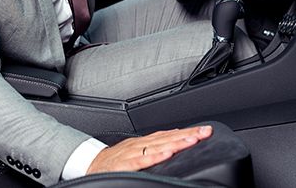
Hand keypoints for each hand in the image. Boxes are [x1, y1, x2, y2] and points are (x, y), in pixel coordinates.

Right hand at [86, 125, 212, 173]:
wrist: (90, 164)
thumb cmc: (114, 160)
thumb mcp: (136, 152)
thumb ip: (154, 147)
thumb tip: (174, 142)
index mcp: (145, 142)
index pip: (170, 135)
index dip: (188, 132)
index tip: (205, 130)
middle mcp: (140, 144)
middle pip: (168, 138)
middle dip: (188, 135)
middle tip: (206, 132)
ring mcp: (133, 153)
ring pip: (158, 146)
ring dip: (176, 142)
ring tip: (193, 140)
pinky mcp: (125, 165)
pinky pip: (141, 160)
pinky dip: (155, 156)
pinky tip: (167, 154)